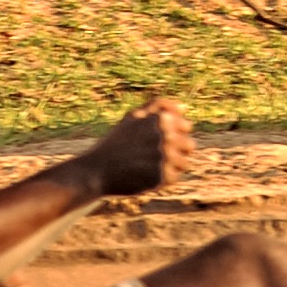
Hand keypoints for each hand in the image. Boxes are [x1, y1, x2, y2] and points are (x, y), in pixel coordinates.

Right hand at [72, 96, 194, 200]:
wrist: (97, 170)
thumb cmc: (116, 142)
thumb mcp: (133, 117)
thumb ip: (158, 107)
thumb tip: (184, 107)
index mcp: (162, 119)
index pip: (186, 126)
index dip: (173, 135)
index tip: (156, 141)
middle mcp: (166, 135)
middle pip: (189, 145)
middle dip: (175, 151)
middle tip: (151, 157)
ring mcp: (166, 156)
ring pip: (184, 163)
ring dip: (170, 166)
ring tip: (148, 167)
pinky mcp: (163, 176)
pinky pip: (174, 178)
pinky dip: (162, 179)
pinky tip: (145, 176)